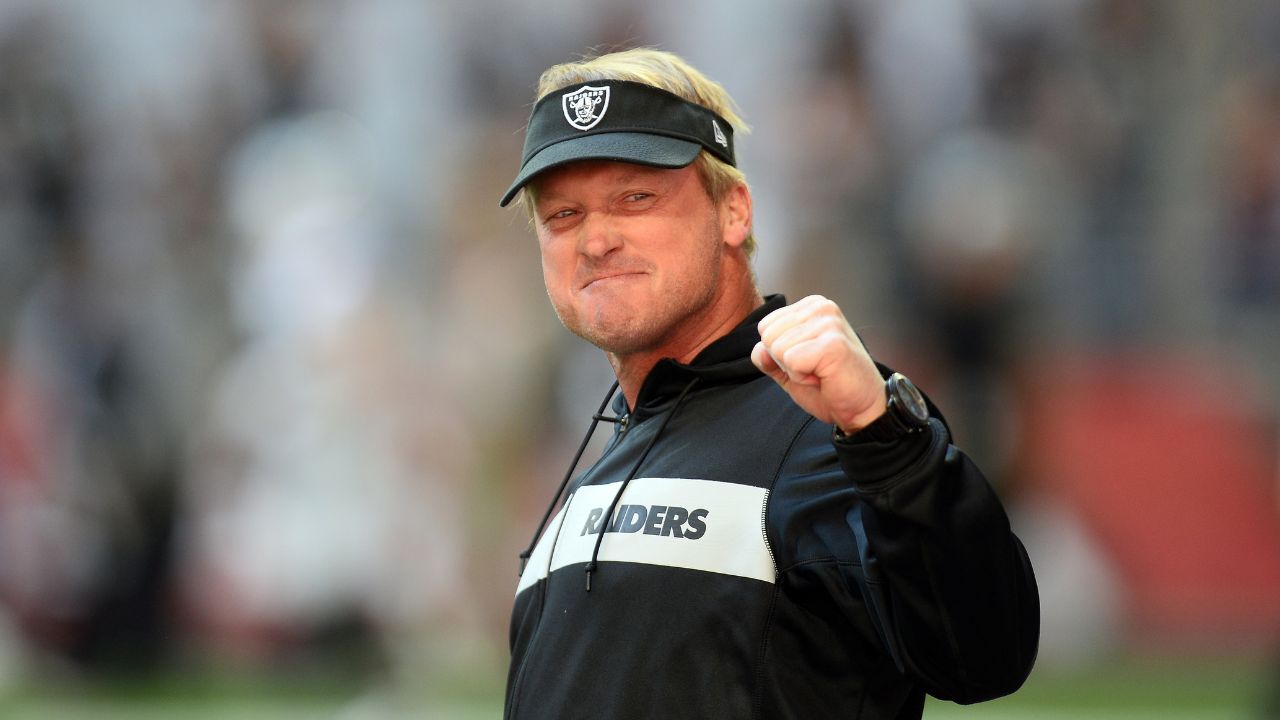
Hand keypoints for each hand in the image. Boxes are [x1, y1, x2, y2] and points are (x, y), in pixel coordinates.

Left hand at [750, 295, 886, 434]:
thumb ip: (767, 355)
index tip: (808, 361)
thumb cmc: (828, 386)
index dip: (779, 354)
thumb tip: (759, 350)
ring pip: (777, 349)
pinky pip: (791, 361)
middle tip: (814, 369)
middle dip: (785, 362)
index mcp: (811, 306)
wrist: (860, 408)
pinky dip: (803, 377)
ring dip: (795, 371)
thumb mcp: (787, 368)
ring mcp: (829, 323)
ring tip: (821, 372)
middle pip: (768, 336)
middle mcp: (821, 307)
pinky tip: (825, 377)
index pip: (765, 326)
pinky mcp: (833, 343)